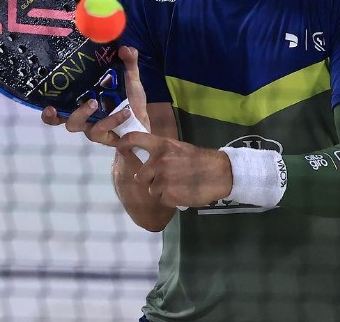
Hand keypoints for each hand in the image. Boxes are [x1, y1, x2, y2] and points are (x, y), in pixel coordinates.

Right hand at [40, 46, 150, 148]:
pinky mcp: (106, 138)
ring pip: (78, 126)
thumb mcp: (130, 79)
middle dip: (58, 114)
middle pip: (63, 120)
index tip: (47, 105)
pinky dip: (114, 120)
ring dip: (84, 114)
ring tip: (94, 103)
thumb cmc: (131, 100)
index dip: (48, 111)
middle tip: (68, 102)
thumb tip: (125, 48)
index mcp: (83, 102)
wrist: (145, 119)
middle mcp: (84, 117)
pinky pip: (104, 131)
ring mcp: (93, 128)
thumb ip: (128, 63)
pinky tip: (126, 112)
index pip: (58, 108)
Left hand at [116, 132, 232, 207]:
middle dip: (151, 180)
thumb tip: (148, 160)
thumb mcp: (179, 148)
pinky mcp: (168, 195)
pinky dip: (170, 199)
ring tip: (178, 185)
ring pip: (152, 190)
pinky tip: (182, 192)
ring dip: (162, 191)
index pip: (135, 139)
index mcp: (161, 146)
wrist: (220, 173)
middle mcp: (158, 161)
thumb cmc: (200, 160)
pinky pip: (162, 200)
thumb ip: (162, 153)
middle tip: (167, 179)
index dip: (124, 143)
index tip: (120, 147)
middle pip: (141, 176)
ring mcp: (162, 179)